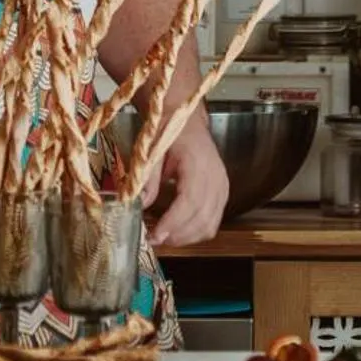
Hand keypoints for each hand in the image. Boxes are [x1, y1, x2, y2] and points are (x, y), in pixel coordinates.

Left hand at [142, 121, 226, 246]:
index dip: (173, 222)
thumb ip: (147, 179)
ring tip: (163, 237)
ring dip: (186, 237)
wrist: (186, 120)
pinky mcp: (222, 193)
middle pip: (202, 217)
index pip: (190, 201)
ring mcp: (222, 187)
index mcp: (198, 163)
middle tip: (153, 240)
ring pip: (210, 224)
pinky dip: (196, 232)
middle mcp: (216, 177)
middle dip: (177, 235)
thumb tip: (137, 205)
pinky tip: (177, 231)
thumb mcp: (153, 151)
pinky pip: (213, 221)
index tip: (156, 235)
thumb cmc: (169, 131)